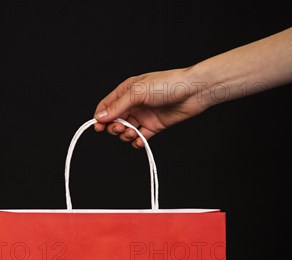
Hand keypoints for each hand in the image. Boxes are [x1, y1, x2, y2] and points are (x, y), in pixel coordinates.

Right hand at [93, 68, 208, 147]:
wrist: (193, 92)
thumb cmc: (167, 84)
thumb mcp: (138, 92)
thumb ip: (118, 106)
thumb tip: (100, 117)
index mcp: (127, 91)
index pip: (107, 105)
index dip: (101, 117)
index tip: (98, 128)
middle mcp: (134, 103)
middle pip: (115, 120)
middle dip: (114, 127)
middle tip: (120, 129)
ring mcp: (144, 115)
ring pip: (126, 130)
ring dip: (126, 135)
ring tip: (133, 133)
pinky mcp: (154, 126)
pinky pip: (140, 138)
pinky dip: (137, 142)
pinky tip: (140, 140)